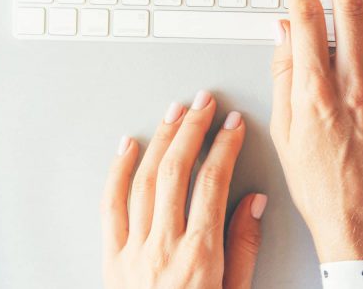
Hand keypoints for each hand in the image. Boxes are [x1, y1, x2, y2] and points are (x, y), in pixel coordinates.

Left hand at [101, 92, 266, 288]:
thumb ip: (244, 248)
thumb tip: (252, 202)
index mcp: (199, 257)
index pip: (212, 183)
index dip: (225, 146)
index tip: (234, 125)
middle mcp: (163, 248)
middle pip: (176, 171)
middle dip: (192, 129)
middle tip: (204, 103)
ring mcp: (132, 252)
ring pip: (144, 180)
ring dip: (161, 139)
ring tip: (175, 112)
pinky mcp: (110, 259)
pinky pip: (110, 205)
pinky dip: (118, 170)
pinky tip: (128, 145)